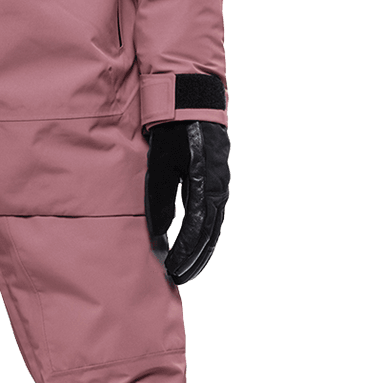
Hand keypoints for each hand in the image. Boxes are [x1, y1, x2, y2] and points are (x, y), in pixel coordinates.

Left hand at [144, 120, 229, 284]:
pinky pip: (216, 215)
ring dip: (202, 250)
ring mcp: (222, 185)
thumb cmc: (174, 135)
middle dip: (195, 259)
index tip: (171, 269)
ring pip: (215, 227)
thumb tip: (160, 233)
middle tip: (179, 277)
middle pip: (210, 234)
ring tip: (188, 268)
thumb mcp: (161, 167)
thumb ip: (161, 200)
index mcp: (206, 187)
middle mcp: (219, 190)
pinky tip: (197, 243)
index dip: (184, 252)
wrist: (192, 105)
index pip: (197, 230)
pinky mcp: (218, 181)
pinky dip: (207, 234)